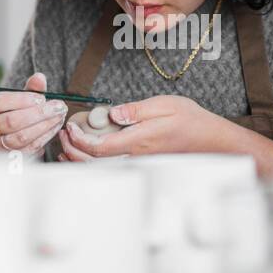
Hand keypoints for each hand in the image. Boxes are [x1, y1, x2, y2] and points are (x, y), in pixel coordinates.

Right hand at [0, 72, 67, 155]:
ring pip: (20, 137)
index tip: (41, 98)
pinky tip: (55, 126)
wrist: (8, 131)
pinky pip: (28, 148)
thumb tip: (40, 78)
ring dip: (44, 126)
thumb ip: (30, 87)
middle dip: (38, 114)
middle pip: (10, 122)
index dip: (21, 100)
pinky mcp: (8, 157)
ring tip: (59, 116)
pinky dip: (44, 137)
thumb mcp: (19, 96)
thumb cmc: (14, 109)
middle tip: (58, 107)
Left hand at [56, 95, 224, 161]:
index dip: (79, 140)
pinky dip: (93, 161)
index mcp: (139, 141)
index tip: (70, 127)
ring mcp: (138, 162)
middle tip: (63, 134)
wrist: (209, 141)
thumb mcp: (165, 104)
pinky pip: (111, 166)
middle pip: (95, 162)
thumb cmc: (190, 121)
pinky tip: (86, 153)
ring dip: (80, 158)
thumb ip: (136, 110)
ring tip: (67, 145)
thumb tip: (113, 115)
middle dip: (73, 150)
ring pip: (102, 168)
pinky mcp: (140, 163)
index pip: (100, 147)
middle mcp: (136, 156)